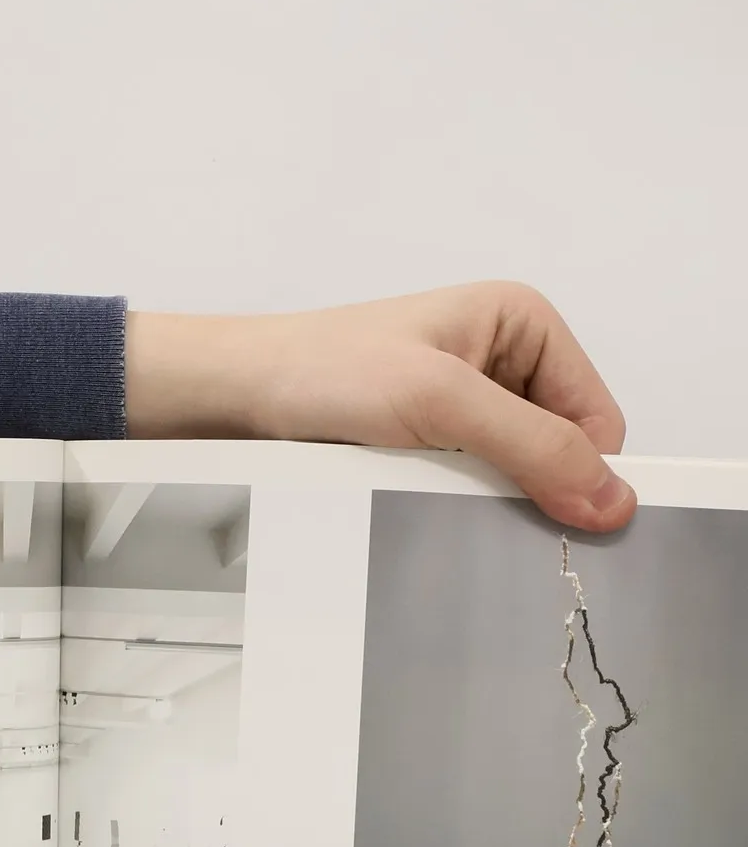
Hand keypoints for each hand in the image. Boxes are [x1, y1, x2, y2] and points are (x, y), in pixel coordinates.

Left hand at [124, 283, 636, 532]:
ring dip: (482, 495)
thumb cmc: (321, 371)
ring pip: (509, 473)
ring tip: (431, 491)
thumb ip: (531, 446)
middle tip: (479, 504)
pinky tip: (414, 497)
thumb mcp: (441, 402)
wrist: (234, 394)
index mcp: (522, 323)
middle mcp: (498, 358)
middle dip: (529, 484)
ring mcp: (460, 402)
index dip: (584, 472)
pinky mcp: (423, 437)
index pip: (597, 418)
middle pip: (557, 449)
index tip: (568, 523)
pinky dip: (448, 499)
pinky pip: (463, 482)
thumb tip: (611, 498)